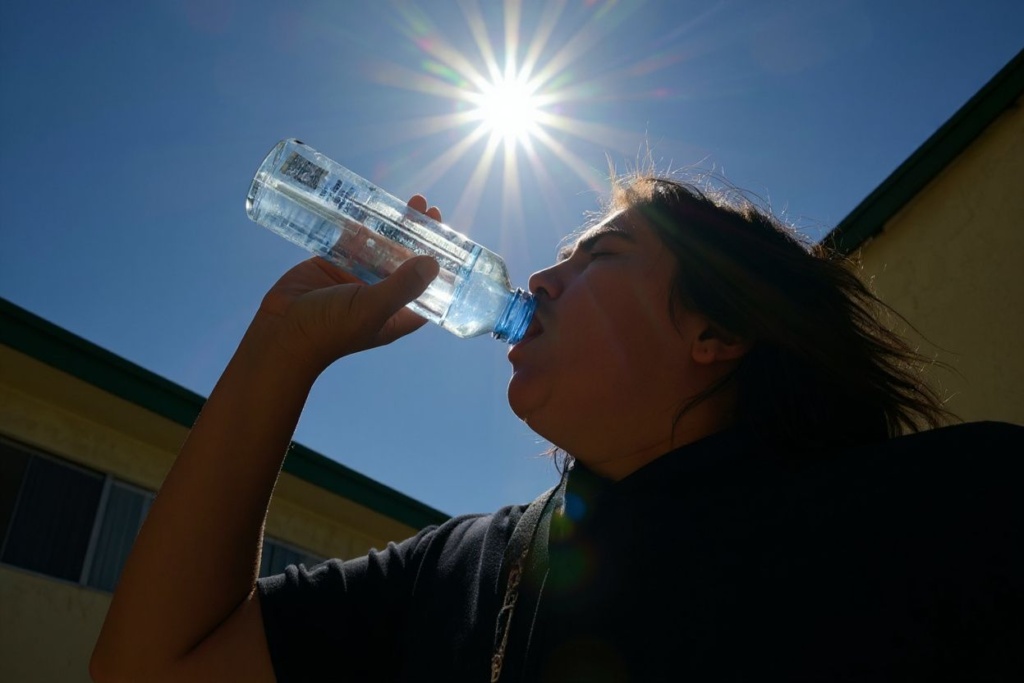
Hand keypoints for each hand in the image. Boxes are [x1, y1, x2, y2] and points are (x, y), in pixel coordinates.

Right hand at [252, 196, 442, 372]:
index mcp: (397, 313)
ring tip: (411, 201)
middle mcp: (381, 295)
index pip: (429, 288)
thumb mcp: (371, 309)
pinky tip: (375, 205)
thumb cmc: (328, 330)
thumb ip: (402, 287)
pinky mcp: (334, 264)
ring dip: (396, 226)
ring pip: (383, 246)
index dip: (441, 264)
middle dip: (419, 236)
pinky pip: (355, 240)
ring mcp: (357, 278)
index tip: (450, 239)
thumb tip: (434, 262)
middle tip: (428, 209)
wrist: (280, 332)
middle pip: (407, 260)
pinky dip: (365, 224)